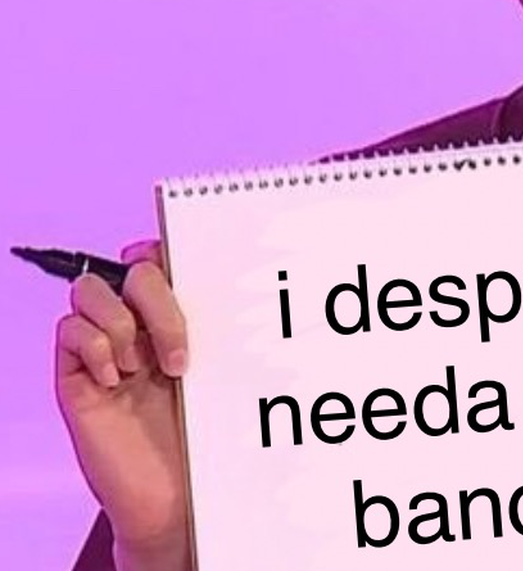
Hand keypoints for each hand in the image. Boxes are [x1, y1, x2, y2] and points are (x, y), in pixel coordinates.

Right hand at [56, 239, 191, 570]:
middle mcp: (136, 327)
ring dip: (121, 322)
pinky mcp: (77, 377)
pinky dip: (95, 346)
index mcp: (174, 318)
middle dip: (159, 301)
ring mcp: (104, 350)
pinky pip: (68, 332)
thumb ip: (216, 324)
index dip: (161, 247)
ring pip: (90, 291)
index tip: (177, 259)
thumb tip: (235, 271)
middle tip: (181, 353)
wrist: (176, 494)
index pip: (157, 258)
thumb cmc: (205, 433)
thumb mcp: (221, 369)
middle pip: (132, 270)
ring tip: (143, 369)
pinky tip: (118, 379)